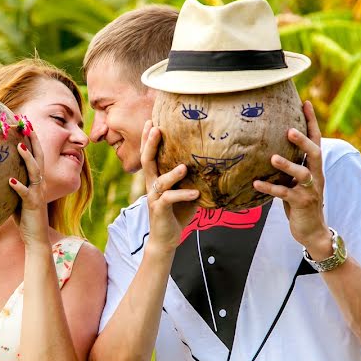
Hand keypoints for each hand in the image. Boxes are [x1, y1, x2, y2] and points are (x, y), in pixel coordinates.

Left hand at [9, 134, 48, 246]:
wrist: (36, 237)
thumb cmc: (25, 216)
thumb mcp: (17, 195)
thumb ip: (12, 182)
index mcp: (37, 180)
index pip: (36, 154)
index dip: (32, 138)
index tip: (25, 122)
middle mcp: (40, 183)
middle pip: (39, 156)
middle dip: (33, 139)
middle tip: (26, 123)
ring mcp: (38, 193)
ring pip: (35, 171)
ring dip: (27, 158)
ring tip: (20, 145)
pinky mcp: (33, 204)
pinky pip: (26, 193)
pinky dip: (18, 186)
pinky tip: (10, 180)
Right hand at [140, 120, 199, 251]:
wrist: (166, 239)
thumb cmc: (177, 213)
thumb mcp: (187, 193)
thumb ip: (193, 179)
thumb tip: (213, 164)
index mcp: (156, 178)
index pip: (149, 155)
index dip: (147, 138)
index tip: (151, 120)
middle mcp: (152, 186)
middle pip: (147, 161)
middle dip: (150, 144)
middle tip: (155, 128)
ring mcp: (154, 198)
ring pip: (160, 181)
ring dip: (172, 174)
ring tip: (185, 167)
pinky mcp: (160, 210)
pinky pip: (170, 199)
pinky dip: (184, 195)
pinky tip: (196, 193)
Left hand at [253, 101, 330, 257]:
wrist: (313, 232)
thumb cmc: (301, 204)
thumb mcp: (296, 182)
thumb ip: (290, 167)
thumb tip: (269, 149)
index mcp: (315, 168)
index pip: (316, 141)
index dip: (311, 122)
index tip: (305, 103)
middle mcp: (316, 176)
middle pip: (315, 153)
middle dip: (303, 141)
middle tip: (289, 130)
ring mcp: (310, 191)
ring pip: (302, 174)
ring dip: (287, 165)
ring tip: (272, 158)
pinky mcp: (302, 204)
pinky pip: (285, 194)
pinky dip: (270, 188)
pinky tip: (256, 183)